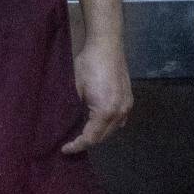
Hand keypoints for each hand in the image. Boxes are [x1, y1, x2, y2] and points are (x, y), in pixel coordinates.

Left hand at [62, 37, 132, 153]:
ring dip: (98, 134)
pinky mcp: (128, 99)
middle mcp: (120, 112)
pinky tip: (97, 123)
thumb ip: (74, 110)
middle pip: (103, 136)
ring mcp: (127, 106)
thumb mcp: (75, 88)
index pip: (91, 137)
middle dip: (87, 142)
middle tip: (72, 144)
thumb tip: (67, 123)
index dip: (77, 146)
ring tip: (82, 135)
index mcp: (105, 111)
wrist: (106, 44)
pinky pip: (119, 120)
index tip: (65, 149)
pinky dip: (108, 125)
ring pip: (112, 129)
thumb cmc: (88, 64)